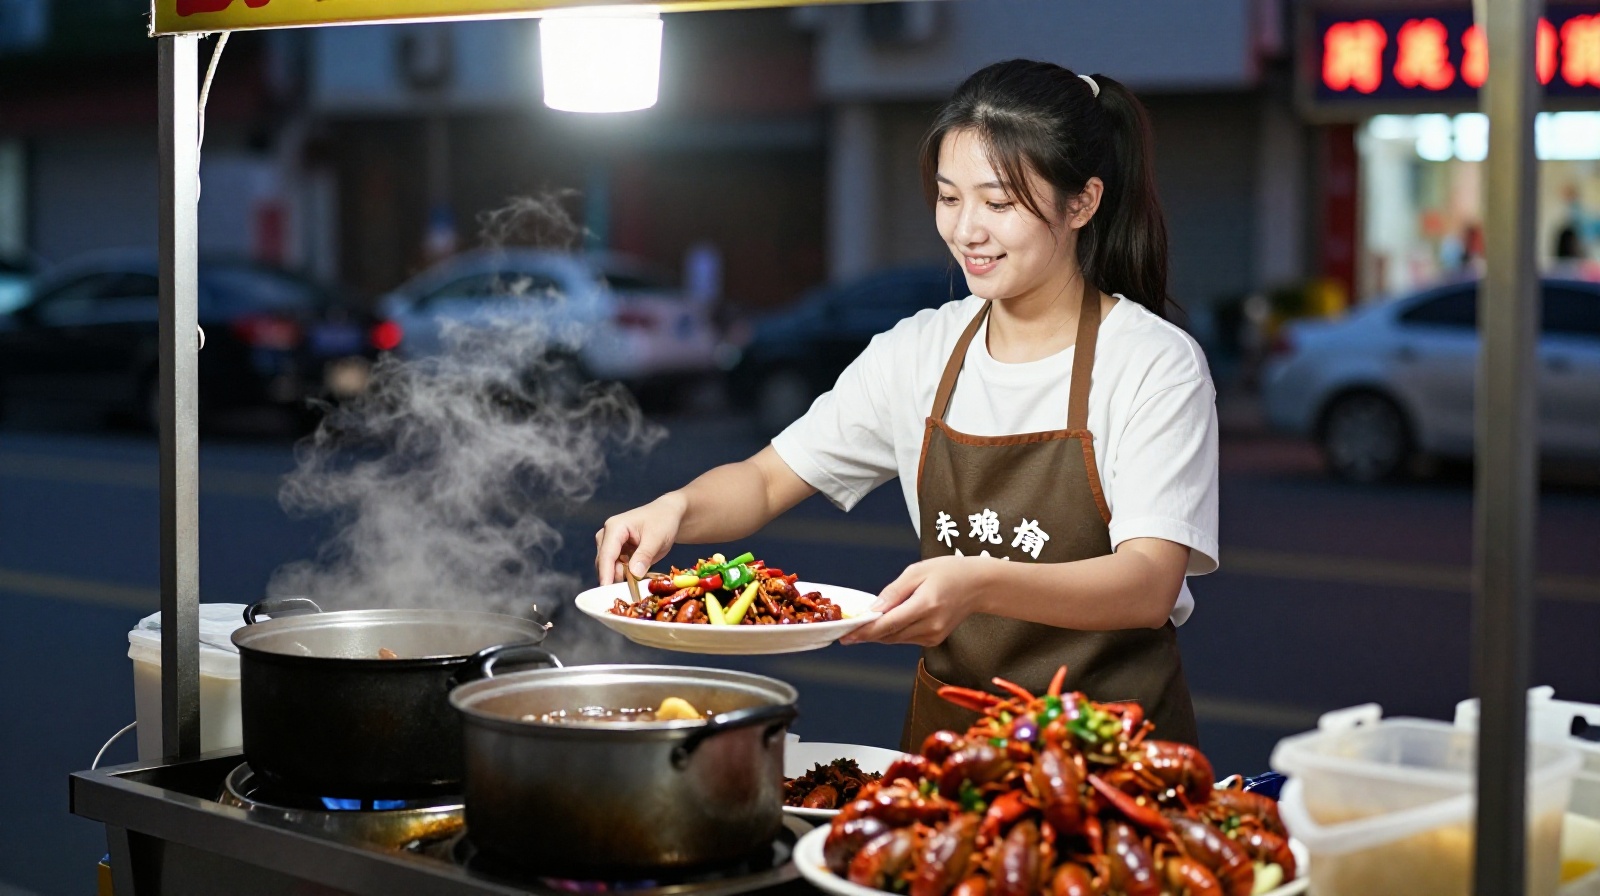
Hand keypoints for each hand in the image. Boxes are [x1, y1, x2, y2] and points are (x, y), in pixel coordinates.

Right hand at [594, 493, 687, 584]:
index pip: (606, 554)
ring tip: (636, 585)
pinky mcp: (616, 553)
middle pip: (604, 563)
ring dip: (621, 578)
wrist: (667, 515)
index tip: (606, 592)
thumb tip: (634, 574)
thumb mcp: (657, 538)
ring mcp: (610, 545)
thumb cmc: (663, 521)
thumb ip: (645, 555)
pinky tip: (636, 580)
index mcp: (614, 528)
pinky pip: (616, 569)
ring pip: (609, 568)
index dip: (606, 574)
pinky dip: (625, 577)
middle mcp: (607, 536)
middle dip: (614, 579)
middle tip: (630, 593)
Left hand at [839, 555, 994, 646]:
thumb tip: (873, 608)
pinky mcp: (934, 640)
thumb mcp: (917, 571)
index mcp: (926, 605)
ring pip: (896, 639)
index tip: (846, 635)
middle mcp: (930, 625)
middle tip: (846, 632)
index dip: (865, 631)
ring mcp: (934, 635)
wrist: (978, 585)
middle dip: (866, 634)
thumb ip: (893, 592)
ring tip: (860, 627)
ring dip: (878, 634)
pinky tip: (884, 624)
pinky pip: (906, 639)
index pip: (889, 624)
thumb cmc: (949, 572)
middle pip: (890, 635)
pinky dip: (893, 633)